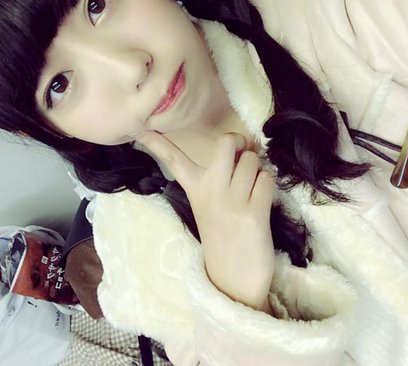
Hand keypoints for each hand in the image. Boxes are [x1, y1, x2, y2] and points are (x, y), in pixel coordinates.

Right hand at [137, 131, 275, 311]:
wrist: (233, 280)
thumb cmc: (224, 237)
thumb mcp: (207, 206)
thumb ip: (218, 177)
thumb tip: (243, 147)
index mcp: (194, 189)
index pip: (172, 159)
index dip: (156, 141)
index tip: (139, 127)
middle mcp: (209, 192)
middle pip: (226, 142)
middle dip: (241, 143)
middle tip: (243, 155)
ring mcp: (231, 203)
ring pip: (252, 160)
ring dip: (258, 169)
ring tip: (253, 188)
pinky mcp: (253, 214)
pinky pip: (267, 179)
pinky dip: (268, 184)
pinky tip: (262, 200)